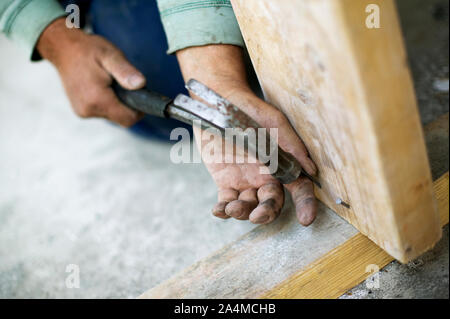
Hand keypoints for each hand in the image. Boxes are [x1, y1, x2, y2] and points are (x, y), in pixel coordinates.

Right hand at [36, 18, 145, 126]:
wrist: (63, 49)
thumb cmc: (88, 50)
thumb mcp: (110, 55)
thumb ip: (125, 71)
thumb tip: (140, 84)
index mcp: (97, 99)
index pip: (128, 119)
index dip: (139, 110)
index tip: (140, 96)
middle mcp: (88, 110)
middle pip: (121, 118)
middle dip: (127, 104)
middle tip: (121, 83)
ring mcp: (83, 112)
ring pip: (112, 116)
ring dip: (117, 103)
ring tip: (109, 83)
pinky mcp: (81, 111)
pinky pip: (102, 112)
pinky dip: (107, 102)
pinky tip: (101, 87)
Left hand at [176, 45, 317, 224]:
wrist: (220, 102)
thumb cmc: (250, 110)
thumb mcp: (275, 123)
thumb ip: (292, 145)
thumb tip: (312, 170)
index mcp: (282, 164)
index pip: (298, 188)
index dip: (305, 204)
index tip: (307, 219)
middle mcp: (265, 177)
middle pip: (271, 203)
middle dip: (266, 213)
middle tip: (257, 216)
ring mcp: (245, 181)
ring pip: (248, 206)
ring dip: (242, 212)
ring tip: (233, 207)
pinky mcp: (225, 181)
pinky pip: (225, 201)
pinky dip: (222, 210)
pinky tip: (219, 210)